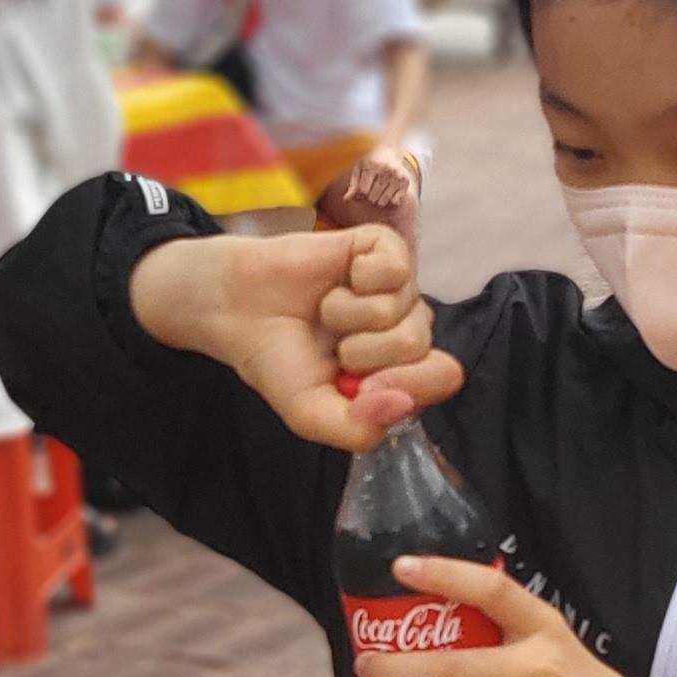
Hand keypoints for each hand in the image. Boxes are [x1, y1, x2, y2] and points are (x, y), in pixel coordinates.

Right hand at [131, 227, 459, 449]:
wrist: (234, 308)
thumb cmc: (276, 359)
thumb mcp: (309, 413)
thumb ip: (356, 427)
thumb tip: (403, 404)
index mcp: (400, 370)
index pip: (442, 377)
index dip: (406, 384)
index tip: (358, 385)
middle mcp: (405, 327)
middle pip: (418, 346)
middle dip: (364, 351)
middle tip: (331, 345)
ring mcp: (398, 288)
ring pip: (404, 309)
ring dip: (350, 316)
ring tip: (325, 312)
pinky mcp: (383, 249)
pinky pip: (397, 268)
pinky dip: (360, 279)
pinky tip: (340, 280)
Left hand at [316, 143, 422, 246]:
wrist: (389, 151)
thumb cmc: (370, 162)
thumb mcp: (359, 169)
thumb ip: (353, 185)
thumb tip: (346, 200)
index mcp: (372, 166)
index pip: (363, 191)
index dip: (360, 195)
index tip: (362, 191)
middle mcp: (386, 170)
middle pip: (372, 198)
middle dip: (369, 198)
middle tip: (371, 190)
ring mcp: (397, 176)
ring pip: (382, 202)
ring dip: (378, 201)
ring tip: (379, 192)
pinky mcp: (405, 181)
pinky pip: (395, 203)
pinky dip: (390, 201)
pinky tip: (389, 192)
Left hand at [353, 556, 676, 676]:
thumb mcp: (562, 650)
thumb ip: (513, 638)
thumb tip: (436, 628)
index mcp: (547, 629)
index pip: (492, 590)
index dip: (444, 574)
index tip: (400, 566)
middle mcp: (540, 667)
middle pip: (452, 666)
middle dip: (397, 669)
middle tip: (365, 665)